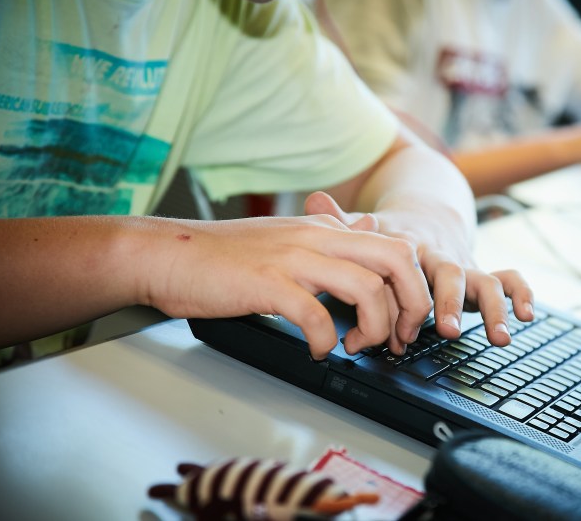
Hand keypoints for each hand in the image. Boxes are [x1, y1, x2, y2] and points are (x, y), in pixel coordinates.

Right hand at [141, 212, 432, 360]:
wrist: (168, 254)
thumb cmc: (224, 256)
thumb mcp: (287, 236)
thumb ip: (331, 237)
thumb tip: (368, 228)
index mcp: (325, 229)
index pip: (396, 247)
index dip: (412, 288)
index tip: (402, 321)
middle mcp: (316, 237)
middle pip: (397, 259)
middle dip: (411, 304)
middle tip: (397, 338)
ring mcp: (293, 259)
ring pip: (367, 288)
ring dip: (374, 327)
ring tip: (355, 346)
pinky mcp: (268, 284)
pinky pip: (316, 316)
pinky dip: (325, 341)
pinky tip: (316, 351)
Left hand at [304, 192, 534, 350]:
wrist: (427, 212)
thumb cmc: (390, 231)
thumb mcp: (364, 226)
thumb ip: (341, 219)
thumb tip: (314, 197)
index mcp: (408, 245)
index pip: (407, 271)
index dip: (401, 303)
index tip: (397, 333)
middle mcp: (439, 255)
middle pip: (448, 275)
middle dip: (448, 303)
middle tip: (446, 330)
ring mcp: (462, 264)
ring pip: (484, 281)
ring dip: (492, 309)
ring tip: (500, 336)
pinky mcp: (480, 272)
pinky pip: (507, 279)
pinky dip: (521, 294)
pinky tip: (528, 316)